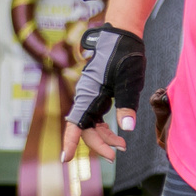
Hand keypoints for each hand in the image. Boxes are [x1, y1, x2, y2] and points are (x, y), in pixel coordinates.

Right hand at [60, 25, 142, 161]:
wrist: (121, 36)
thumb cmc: (124, 55)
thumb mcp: (129, 79)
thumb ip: (127, 104)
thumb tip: (127, 128)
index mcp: (89, 93)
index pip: (76, 123)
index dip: (71, 142)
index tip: (66, 159)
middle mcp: (87, 97)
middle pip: (86, 128)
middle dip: (98, 145)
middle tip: (115, 156)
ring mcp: (92, 97)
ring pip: (92, 125)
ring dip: (104, 138)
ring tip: (122, 146)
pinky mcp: (98, 96)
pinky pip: (97, 118)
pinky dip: (106, 129)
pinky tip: (118, 135)